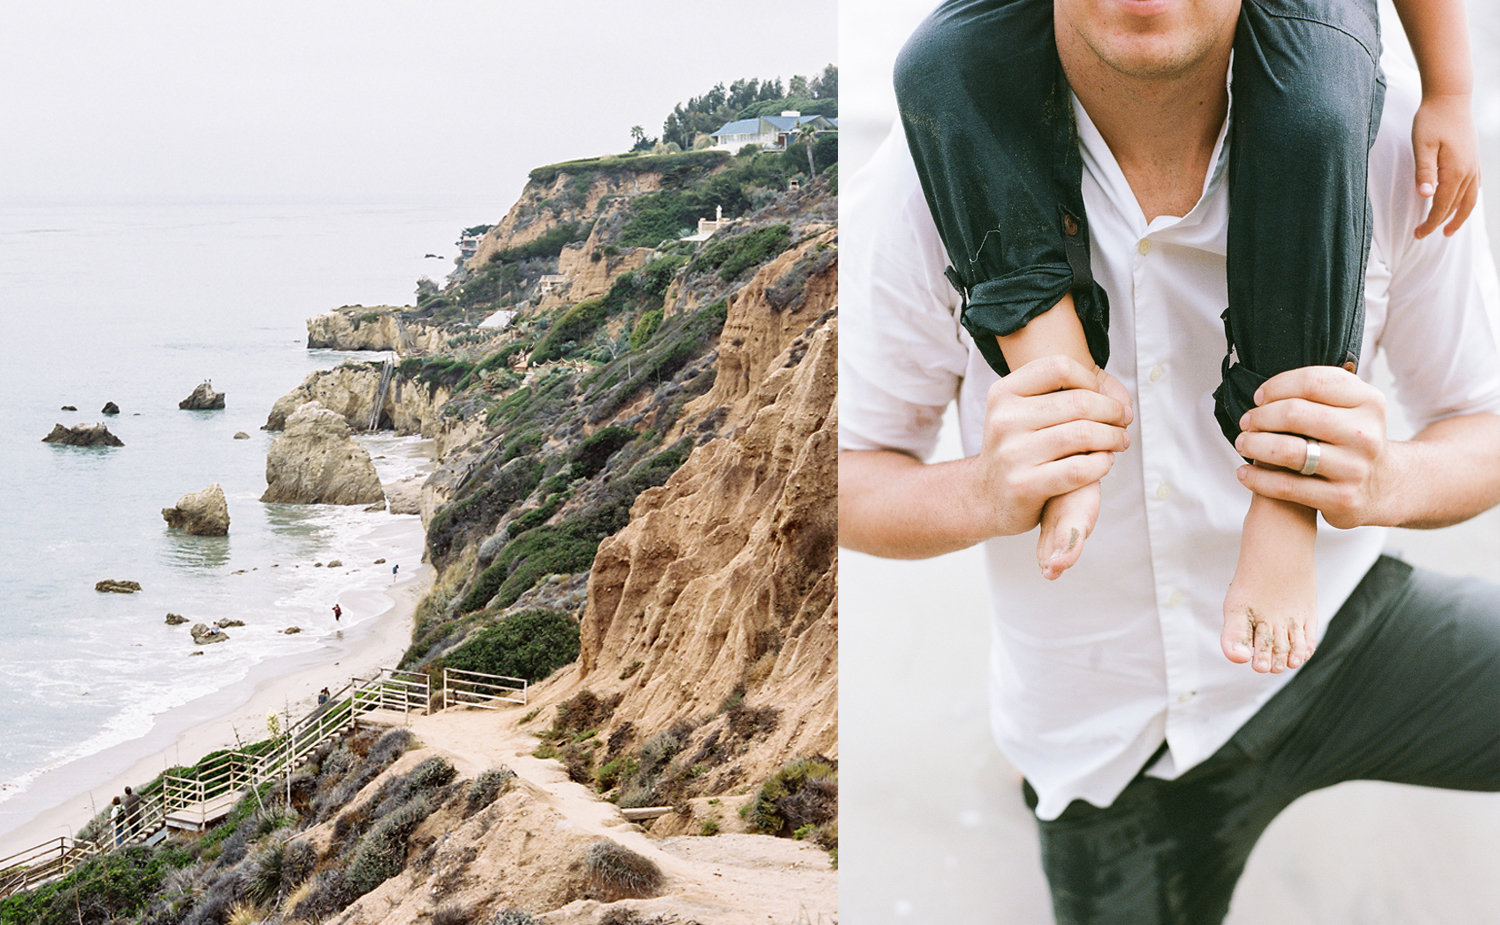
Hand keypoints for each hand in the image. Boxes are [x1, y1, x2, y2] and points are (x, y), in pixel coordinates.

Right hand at [971, 355, 1132, 538]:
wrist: (988, 498)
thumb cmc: (1018, 450)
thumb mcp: (1020, 414)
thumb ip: (1057, 396)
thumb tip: (1114, 393)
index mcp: (1003, 394)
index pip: (1058, 368)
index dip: (1090, 379)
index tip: (1102, 395)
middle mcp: (1004, 420)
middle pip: (1078, 402)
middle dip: (1112, 411)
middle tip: (1124, 420)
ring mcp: (1012, 454)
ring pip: (1083, 435)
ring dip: (1113, 437)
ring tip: (1121, 441)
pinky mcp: (1024, 486)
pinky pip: (1079, 469)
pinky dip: (1101, 464)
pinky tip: (1104, 462)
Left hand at [1232, 366, 1390, 528]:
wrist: (1383, 487)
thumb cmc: (1351, 440)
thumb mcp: (1352, 408)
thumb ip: (1321, 393)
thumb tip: (1267, 391)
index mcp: (1369, 402)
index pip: (1313, 382)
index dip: (1277, 386)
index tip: (1260, 397)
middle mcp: (1365, 434)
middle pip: (1295, 413)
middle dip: (1260, 416)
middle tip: (1247, 422)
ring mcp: (1355, 468)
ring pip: (1287, 450)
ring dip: (1254, 444)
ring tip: (1243, 443)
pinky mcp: (1342, 498)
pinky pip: (1286, 486)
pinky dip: (1257, 478)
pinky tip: (1244, 473)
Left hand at [1412, 93, 1480, 238]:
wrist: (1450, 97)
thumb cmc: (1431, 120)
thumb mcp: (1421, 146)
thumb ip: (1424, 172)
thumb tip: (1425, 196)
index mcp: (1455, 171)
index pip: (1442, 205)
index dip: (1430, 223)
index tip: (1417, 234)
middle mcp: (1468, 170)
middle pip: (1456, 205)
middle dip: (1441, 222)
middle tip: (1424, 235)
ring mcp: (1474, 164)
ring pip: (1470, 198)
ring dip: (1459, 215)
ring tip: (1448, 229)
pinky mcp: (1473, 157)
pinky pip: (1474, 185)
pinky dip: (1468, 199)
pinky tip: (1462, 203)